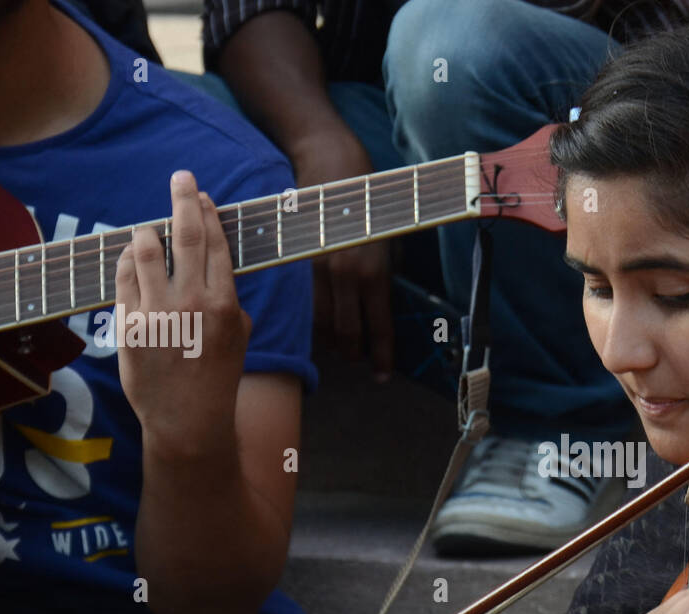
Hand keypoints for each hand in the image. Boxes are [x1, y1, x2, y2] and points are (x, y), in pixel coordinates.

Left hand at [115, 170, 250, 453]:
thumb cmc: (217, 376)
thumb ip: (229, 299)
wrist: (189, 419)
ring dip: (147, 233)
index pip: (215, 245)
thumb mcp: (238, 336)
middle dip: (183, 200)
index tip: (201, 195)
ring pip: (146, 250)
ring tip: (149, 232)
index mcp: (225, 305)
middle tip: (181, 176)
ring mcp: (158, 314)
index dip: (207, 214)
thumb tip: (216, 262)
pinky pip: (124, 277)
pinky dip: (128, 260)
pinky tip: (132, 258)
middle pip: (185, 236)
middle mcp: (192, 304)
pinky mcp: (130, 326)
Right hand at [292, 129, 395, 378]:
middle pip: (346, 335)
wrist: (331, 164)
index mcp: (373, 272)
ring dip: (332, 341)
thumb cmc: (370, 203)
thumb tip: (383, 307)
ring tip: (342, 345)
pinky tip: (321, 324)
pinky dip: (314, 321)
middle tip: (360, 360)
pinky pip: (305, 305)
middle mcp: (345, 275)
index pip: (377, 328)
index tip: (382, 375)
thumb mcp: (390, 241)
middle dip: (354, 353)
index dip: (380, 356)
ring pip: (321, 325)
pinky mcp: (298, 262)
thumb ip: (386, 275)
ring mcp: (318, 270)